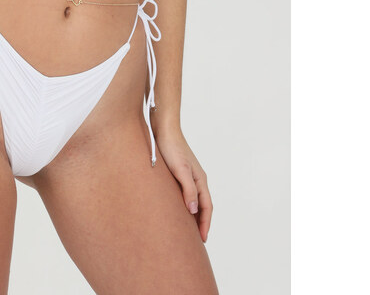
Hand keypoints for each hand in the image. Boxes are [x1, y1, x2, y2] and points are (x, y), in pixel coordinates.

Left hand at [155, 125, 212, 242]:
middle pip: (202, 205)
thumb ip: (187, 189)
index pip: (207, 207)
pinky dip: (184, 204)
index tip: (202, 240)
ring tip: (187, 229)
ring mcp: (188, 175)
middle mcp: (196, 178)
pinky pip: (184, 193)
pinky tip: (175, 209)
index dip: (205, 224)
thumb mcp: (180, 170)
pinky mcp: (178, 172)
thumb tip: (194, 211)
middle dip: (201, 223)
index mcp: (200, 179)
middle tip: (197, 240)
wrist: (163, 128)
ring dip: (193, 215)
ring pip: (194, 199)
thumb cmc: (170, 148)